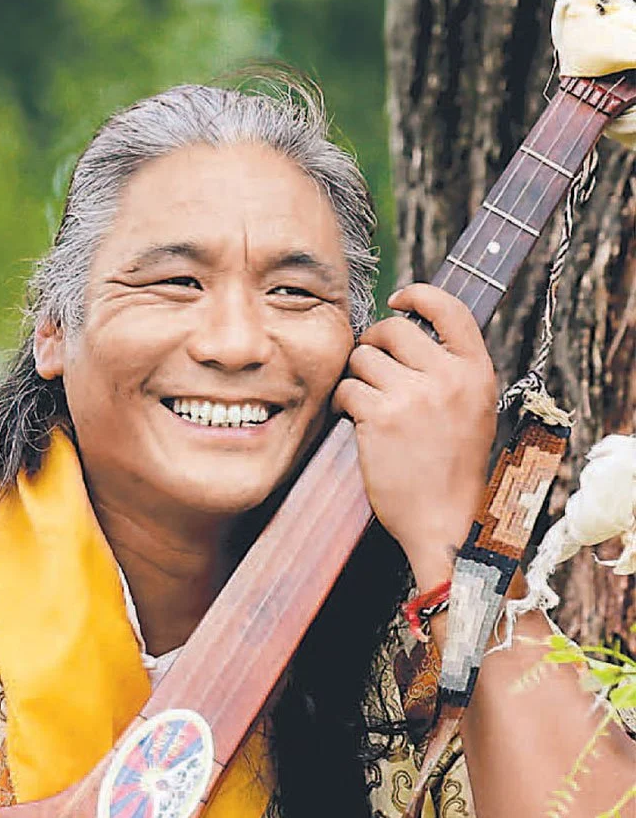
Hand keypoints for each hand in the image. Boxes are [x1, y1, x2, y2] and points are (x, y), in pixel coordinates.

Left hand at [332, 283, 496, 588]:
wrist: (445, 522)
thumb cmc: (452, 470)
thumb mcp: (472, 411)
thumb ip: (449, 372)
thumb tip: (408, 332)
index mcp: (477, 372)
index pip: (450, 309)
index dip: (419, 295)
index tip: (398, 298)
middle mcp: (447, 378)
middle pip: (393, 328)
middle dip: (373, 342)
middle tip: (369, 364)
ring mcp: (413, 396)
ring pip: (362, 357)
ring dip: (355, 376)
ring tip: (364, 402)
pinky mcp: (380, 418)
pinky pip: (346, 388)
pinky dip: (341, 401)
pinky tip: (350, 418)